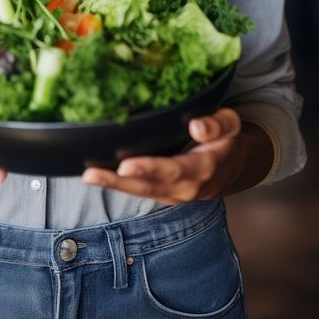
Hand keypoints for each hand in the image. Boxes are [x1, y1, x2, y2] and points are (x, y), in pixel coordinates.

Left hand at [81, 108, 255, 202]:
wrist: (230, 169)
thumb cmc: (225, 140)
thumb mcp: (231, 126)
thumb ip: (218, 124)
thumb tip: (196, 125)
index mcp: (202, 169)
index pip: (173, 170)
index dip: (149, 169)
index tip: (126, 165)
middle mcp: (184, 188)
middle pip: (148, 186)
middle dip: (118, 181)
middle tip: (91, 173)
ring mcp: (170, 194)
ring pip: (138, 192)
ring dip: (111, 185)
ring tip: (87, 175)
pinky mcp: (159, 192)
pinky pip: (136, 190)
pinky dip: (115, 184)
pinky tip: (94, 175)